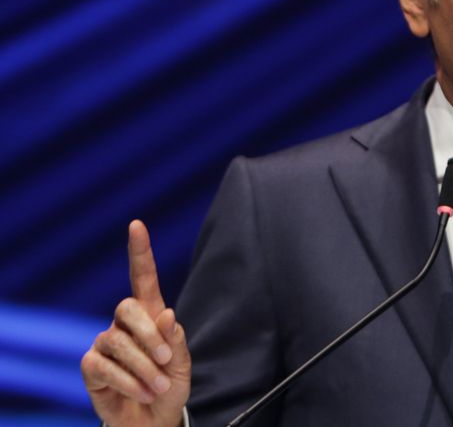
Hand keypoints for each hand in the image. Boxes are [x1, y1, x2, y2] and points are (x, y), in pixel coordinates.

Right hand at [81, 220, 190, 426]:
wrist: (153, 420)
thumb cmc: (169, 386)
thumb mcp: (182, 365)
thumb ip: (175, 340)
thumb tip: (166, 314)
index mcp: (150, 315)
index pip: (142, 277)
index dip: (140, 252)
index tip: (137, 225)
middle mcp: (123, 324)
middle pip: (127, 308)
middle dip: (149, 335)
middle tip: (167, 362)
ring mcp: (104, 344)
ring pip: (117, 342)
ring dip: (143, 367)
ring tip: (159, 386)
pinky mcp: (91, 367)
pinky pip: (104, 366)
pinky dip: (128, 382)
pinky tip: (142, 392)